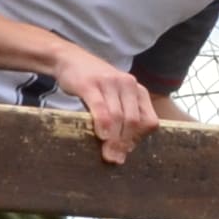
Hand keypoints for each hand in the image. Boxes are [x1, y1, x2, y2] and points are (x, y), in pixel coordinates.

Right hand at [54, 45, 159, 161]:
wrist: (69, 59)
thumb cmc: (95, 84)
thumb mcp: (115, 97)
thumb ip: (123, 118)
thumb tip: (125, 150)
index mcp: (138, 90)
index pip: (149, 121)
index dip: (140, 139)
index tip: (127, 150)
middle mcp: (128, 84)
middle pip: (134, 121)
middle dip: (126, 143)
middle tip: (116, 159)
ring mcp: (109, 83)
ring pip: (118, 116)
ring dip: (114, 139)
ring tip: (108, 154)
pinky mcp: (90, 84)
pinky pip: (101, 107)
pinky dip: (103, 124)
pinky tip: (101, 136)